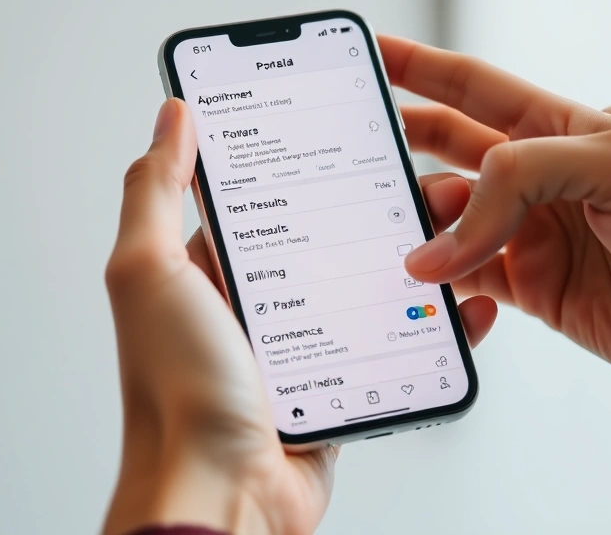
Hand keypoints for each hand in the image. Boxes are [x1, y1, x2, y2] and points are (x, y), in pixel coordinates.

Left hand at [102, 99, 496, 534]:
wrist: (221, 495)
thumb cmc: (176, 391)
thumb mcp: (148, 271)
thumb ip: (157, 188)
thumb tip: (174, 114)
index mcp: (207, 269)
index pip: (262, 196)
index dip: (302, 160)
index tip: (348, 127)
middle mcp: (254, 304)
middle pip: (325, 238)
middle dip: (375, 209)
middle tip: (423, 182)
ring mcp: (298, 347)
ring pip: (363, 290)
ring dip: (410, 263)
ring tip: (454, 232)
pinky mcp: (336, 387)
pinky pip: (389, 347)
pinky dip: (428, 328)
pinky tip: (462, 307)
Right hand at [379, 36, 610, 421]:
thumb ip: (522, 180)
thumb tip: (445, 236)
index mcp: (568, 130)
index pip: (475, 89)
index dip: (419, 68)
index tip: (372, 55)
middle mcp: (547, 181)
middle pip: (450, 155)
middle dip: (399, 150)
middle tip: (353, 157)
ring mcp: (539, 236)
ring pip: (452, 224)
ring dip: (419, 231)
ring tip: (392, 242)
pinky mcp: (539, 289)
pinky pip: (469, 279)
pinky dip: (444, 284)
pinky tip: (435, 289)